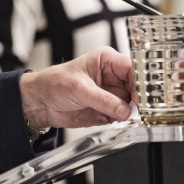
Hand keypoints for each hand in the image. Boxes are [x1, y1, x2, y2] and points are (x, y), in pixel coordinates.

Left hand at [20, 47, 134, 128]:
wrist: (39, 102)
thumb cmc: (53, 83)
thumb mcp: (79, 89)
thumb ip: (103, 100)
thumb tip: (124, 110)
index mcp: (106, 60)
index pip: (133, 68)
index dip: (141, 82)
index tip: (144, 96)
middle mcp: (112, 77)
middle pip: (137, 87)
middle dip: (141, 100)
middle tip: (143, 111)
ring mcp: (111, 94)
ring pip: (132, 104)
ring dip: (133, 112)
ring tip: (133, 118)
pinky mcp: (108, 110)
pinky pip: (123, 117)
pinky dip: (125, 121)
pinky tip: (122, 123)